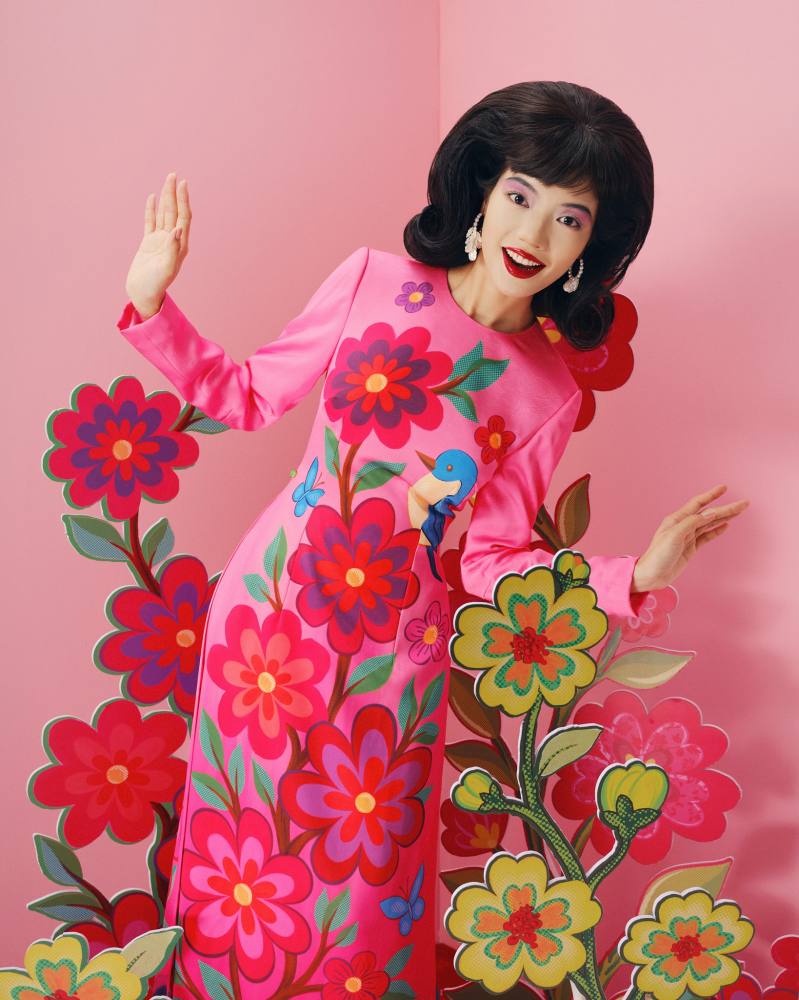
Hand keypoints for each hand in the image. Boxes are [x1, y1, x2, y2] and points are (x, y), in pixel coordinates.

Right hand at [124, 171, 191, 315]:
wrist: (143, 294)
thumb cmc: (155, 285)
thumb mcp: (166, 268)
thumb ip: (172, 249)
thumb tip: (178, 229)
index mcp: (180, 246)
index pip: (183, 218)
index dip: (183, 200)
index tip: (183, 184)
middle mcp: (172, 240)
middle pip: (174, 212)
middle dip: (174, 194)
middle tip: (173, 175)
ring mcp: (160, 240)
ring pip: (163, 214)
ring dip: (165, 198)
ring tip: (167, 181)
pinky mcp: (148, 243)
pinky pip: (150, 222)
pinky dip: (151, 209)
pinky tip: (152, 198)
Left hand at [631, 484, 749, 591]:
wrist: (652, 575)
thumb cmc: (658, 555)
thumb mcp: (674, 536)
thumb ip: (692, 523)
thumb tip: (710, 513)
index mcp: (677, 519)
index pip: (698, 503)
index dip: (711, 495)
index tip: (724, 488)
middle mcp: (683, 526)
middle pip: (709, 514)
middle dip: (726, 508)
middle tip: (744, 504)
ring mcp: (688, 537)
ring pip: (710, 524)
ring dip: (725, 517)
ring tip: (739, 511)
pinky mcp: (691, 548)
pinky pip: (707, 536)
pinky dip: (717, 530)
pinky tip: (726, 525)